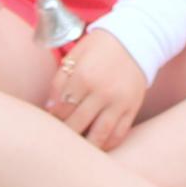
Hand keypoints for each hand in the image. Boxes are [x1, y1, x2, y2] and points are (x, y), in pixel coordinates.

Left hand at [46, 30, 150, 148]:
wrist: (136, 39)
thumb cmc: (100, 47)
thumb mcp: (76, 54)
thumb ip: (60, 79)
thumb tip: (50, 107)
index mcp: (84, 76)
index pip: (61, 108)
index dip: (52, 117)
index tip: (50, 120)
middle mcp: (102, 92)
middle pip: (76, 124)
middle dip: (65, 133)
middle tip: (59, 137)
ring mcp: (118, 103)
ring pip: (98, 136)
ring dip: (84, 146)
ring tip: (75, 147)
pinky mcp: (131, 109)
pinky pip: (117, 135)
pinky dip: (106, 145)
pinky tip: (96, 144)